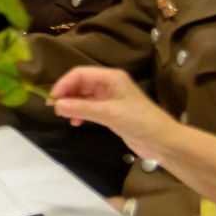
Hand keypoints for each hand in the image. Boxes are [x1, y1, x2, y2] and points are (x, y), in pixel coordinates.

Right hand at [48, 66, 176, 154]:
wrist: (163, 141)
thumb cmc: (139, 122)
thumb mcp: (109, 114)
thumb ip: (82, 109)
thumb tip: (57, 105)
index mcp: (111, 78)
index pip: (80, 74)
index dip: (64, 84)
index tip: (52, 99)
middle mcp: (110, 84)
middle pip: (81, 83)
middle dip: (67, 94)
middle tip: (54, 109)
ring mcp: (111, 98)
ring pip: (84, 96)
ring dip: (73, 105)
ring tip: (64, 117)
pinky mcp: (112, 112)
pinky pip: (90, 108)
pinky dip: (81, 113)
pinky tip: (77, 123)